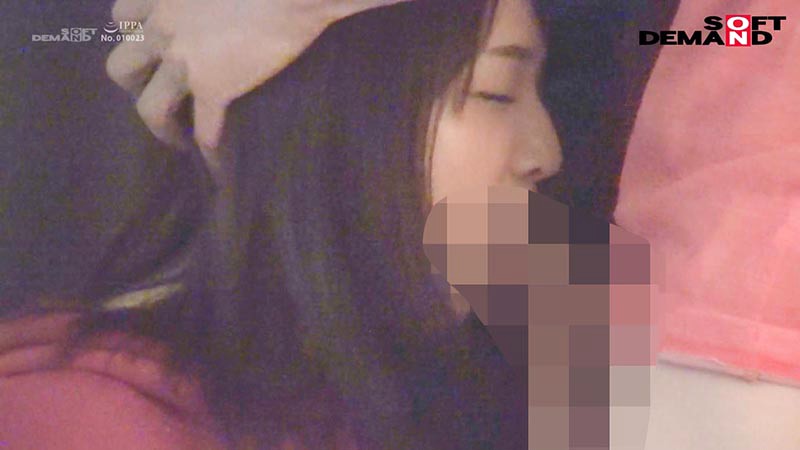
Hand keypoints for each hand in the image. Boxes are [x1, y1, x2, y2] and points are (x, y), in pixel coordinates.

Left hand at [107, 0, 411, 156]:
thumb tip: (222, 6)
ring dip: (161, 128)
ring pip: (150, 108)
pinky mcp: (215, 88)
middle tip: (159, 93)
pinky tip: (219, 171)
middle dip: (135, 86)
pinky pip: (206, 132)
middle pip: (121, 68)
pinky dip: (211, 156)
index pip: (123, 17)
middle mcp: (162, 29)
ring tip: (177, 139)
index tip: (151, 47)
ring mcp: (184, 62)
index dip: (133, 35)